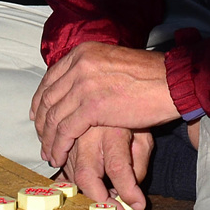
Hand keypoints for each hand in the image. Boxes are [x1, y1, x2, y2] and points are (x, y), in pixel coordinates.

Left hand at [30, 42, 179, 170]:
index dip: (41, 100)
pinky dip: (59, 146)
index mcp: (82, 53)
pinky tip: (59, 156)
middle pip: (48, 98)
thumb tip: (80, 86)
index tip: (38, 116)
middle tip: (42, 140)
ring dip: (49, 139)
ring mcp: (83, 85)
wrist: (171, 81)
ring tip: (50, 154)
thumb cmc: (150, 75)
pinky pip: (66, 130)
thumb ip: (93, 71)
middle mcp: (78, 65)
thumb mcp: (113, 63)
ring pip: (54, 117)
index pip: (50, 79)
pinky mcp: (92, 106)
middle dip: (42, 122)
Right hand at [62, 126, 154, 209]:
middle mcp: (88, 134)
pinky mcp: (61, 139)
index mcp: (113, 131)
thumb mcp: (143, 137)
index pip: (118, 168)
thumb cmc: (127, 117)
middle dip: (98, 198)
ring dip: (87, 189)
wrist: (104, 94)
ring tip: (104, 189)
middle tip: (112, 207)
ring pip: (72, 174)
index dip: (127, 191)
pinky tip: (88, 179)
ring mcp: (71, 136)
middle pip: (85, 175)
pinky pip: (62, 166)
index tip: (136, 205)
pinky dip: (73, 179)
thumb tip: (130, 194)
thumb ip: (139, 165)